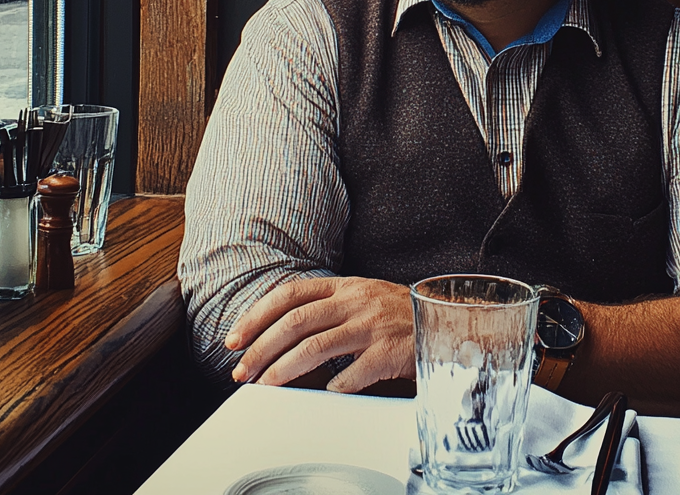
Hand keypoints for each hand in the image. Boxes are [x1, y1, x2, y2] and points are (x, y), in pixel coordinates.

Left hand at [225, 275, 414, 391]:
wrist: (445, 319)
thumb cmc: (397, 313)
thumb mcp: (361, 298)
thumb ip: (327, 307)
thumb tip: (278, 333)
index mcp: (345, 286)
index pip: (290, 293)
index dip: (257, 315)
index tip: (235, 338)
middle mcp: (355, 301)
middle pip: (296, 321)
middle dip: (261, 347)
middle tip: (242, 370)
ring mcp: (372, 326)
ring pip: (316, 346)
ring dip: (284, 369)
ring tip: (266, 386)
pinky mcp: (389, 351)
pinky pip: (353, 374)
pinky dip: (335, 386)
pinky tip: (327, 393)